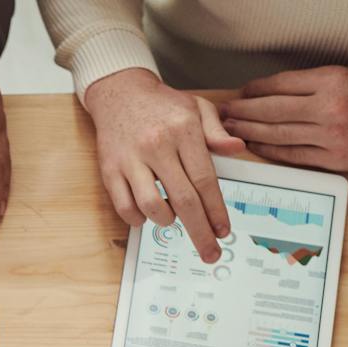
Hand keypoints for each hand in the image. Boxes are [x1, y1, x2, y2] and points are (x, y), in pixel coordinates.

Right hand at [82, 67, 243, 262]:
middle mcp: (157, 145)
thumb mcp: (196, 108)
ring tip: (172, 219)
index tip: (223, 231)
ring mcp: (131, 159)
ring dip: (167, 221)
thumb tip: (237, 150)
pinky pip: (124, 207)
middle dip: (200, 231)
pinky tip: (146, 214)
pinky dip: (138, 219)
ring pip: (153, 206)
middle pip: (184, 200)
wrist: (119, 92)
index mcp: (183, 130)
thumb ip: (217, 132)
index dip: (216, 210)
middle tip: (210, 252)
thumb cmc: (160, 104)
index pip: (205, 180)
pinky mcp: (110, 170)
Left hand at [220, 66, 347, 172]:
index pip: (281, 85)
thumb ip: (317, 84)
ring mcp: (332, 136)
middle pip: (272, 111)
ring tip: (231, 131)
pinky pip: (293, 156)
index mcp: (334, 80)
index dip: (256, 90)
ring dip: (250, 133)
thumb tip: (277, 92)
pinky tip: (257, 147)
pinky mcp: (335, 160)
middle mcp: (330, 107)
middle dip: (243, 112)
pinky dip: (271, 152)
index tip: (242, 93)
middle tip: (223, 113)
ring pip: (278, 135)